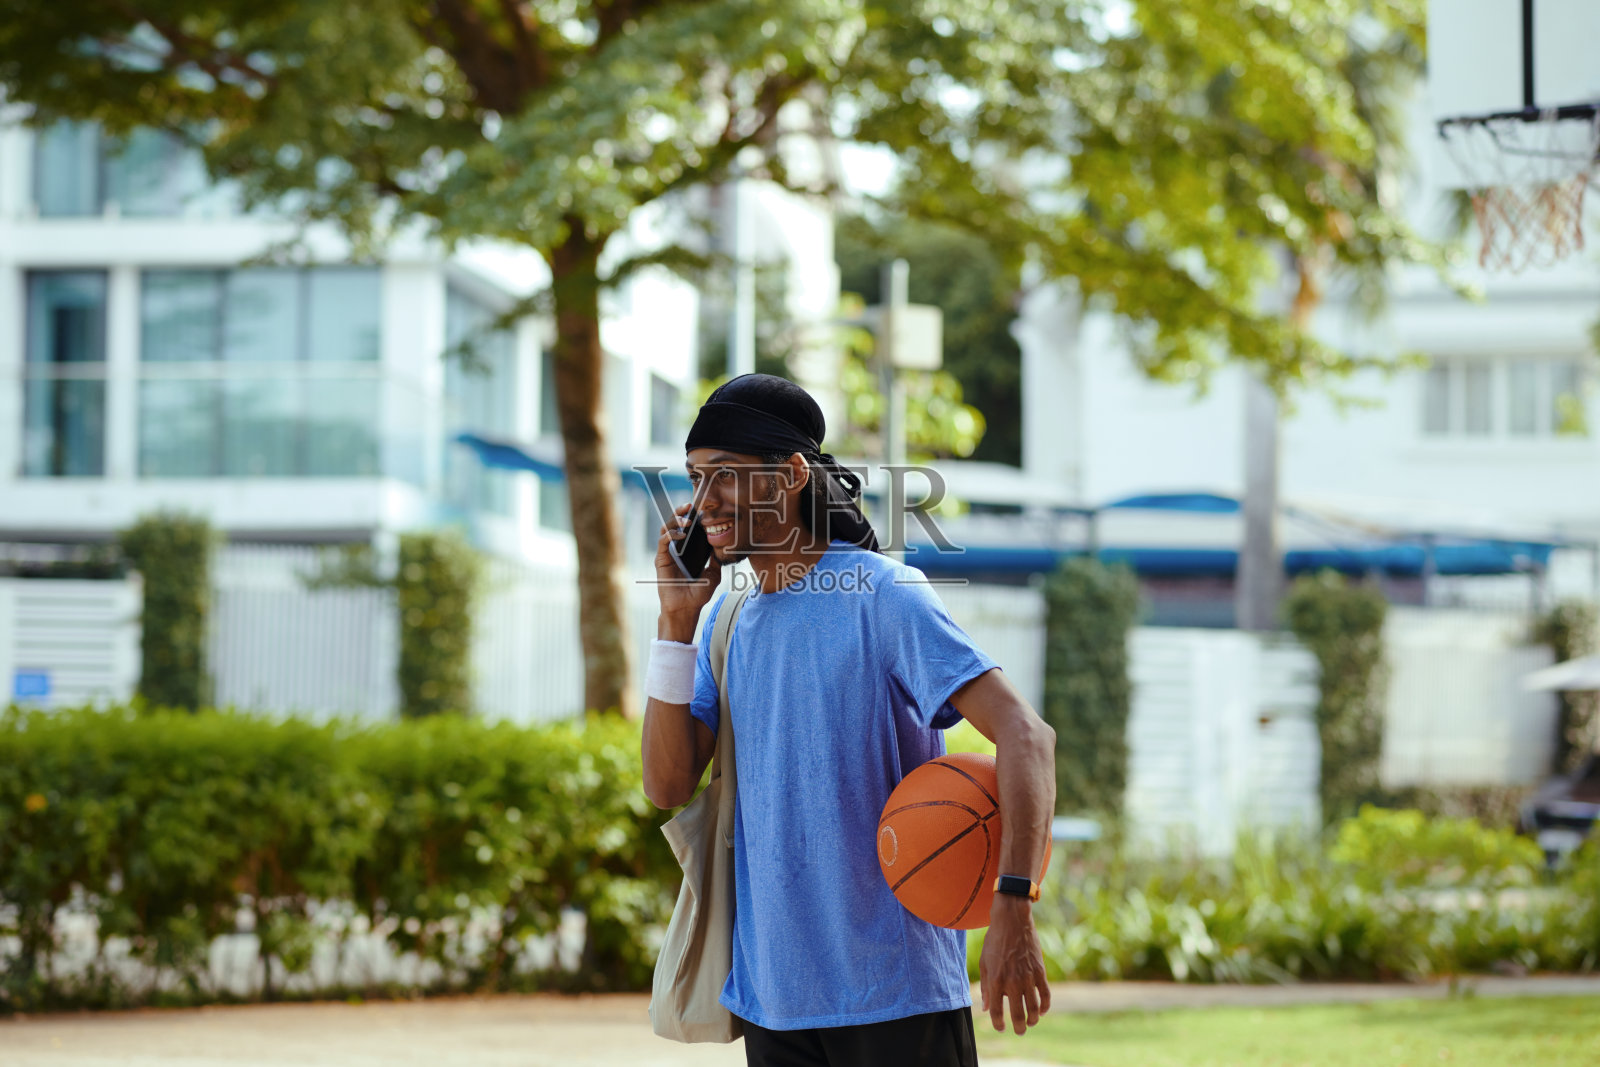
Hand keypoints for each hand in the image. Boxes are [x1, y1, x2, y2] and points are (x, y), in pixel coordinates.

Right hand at [655, 502, 721, 637]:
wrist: (687, 609)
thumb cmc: (698, 594)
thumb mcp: (713, 574)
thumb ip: (715, 559)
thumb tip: (722, 545)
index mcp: (688, 551)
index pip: (688, 528)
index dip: (692, 516)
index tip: (702, 508)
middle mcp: (676, 550)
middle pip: (675, 523)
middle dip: (681, 512)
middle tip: (690, 505)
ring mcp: (667, 554)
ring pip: (666, 528)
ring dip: (675, 520)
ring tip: (686, 519)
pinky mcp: (661, 560)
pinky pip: (663, 541)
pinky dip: (671, 534)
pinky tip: (681, 533)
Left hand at [979, 895, 1049, 1034]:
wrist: (1012, 920)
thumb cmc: (995, 941)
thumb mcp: (984, 962)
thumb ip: (986, 987)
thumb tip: (986, 1008)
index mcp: (996, 980)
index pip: (997, 1011)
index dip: (998, 1024)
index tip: (1001, 1028)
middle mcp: (1012, 981)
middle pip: (1017, 1014)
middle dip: (1018, 1027)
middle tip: (1019, 1031)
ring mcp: (1028, 977)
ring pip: (1034, 1007)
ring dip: (1032, 1019)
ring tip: (1030, 1023)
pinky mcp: (1040, 971)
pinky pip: (1046, 995)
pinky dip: (1045, 1006)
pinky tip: (1041, 1011)